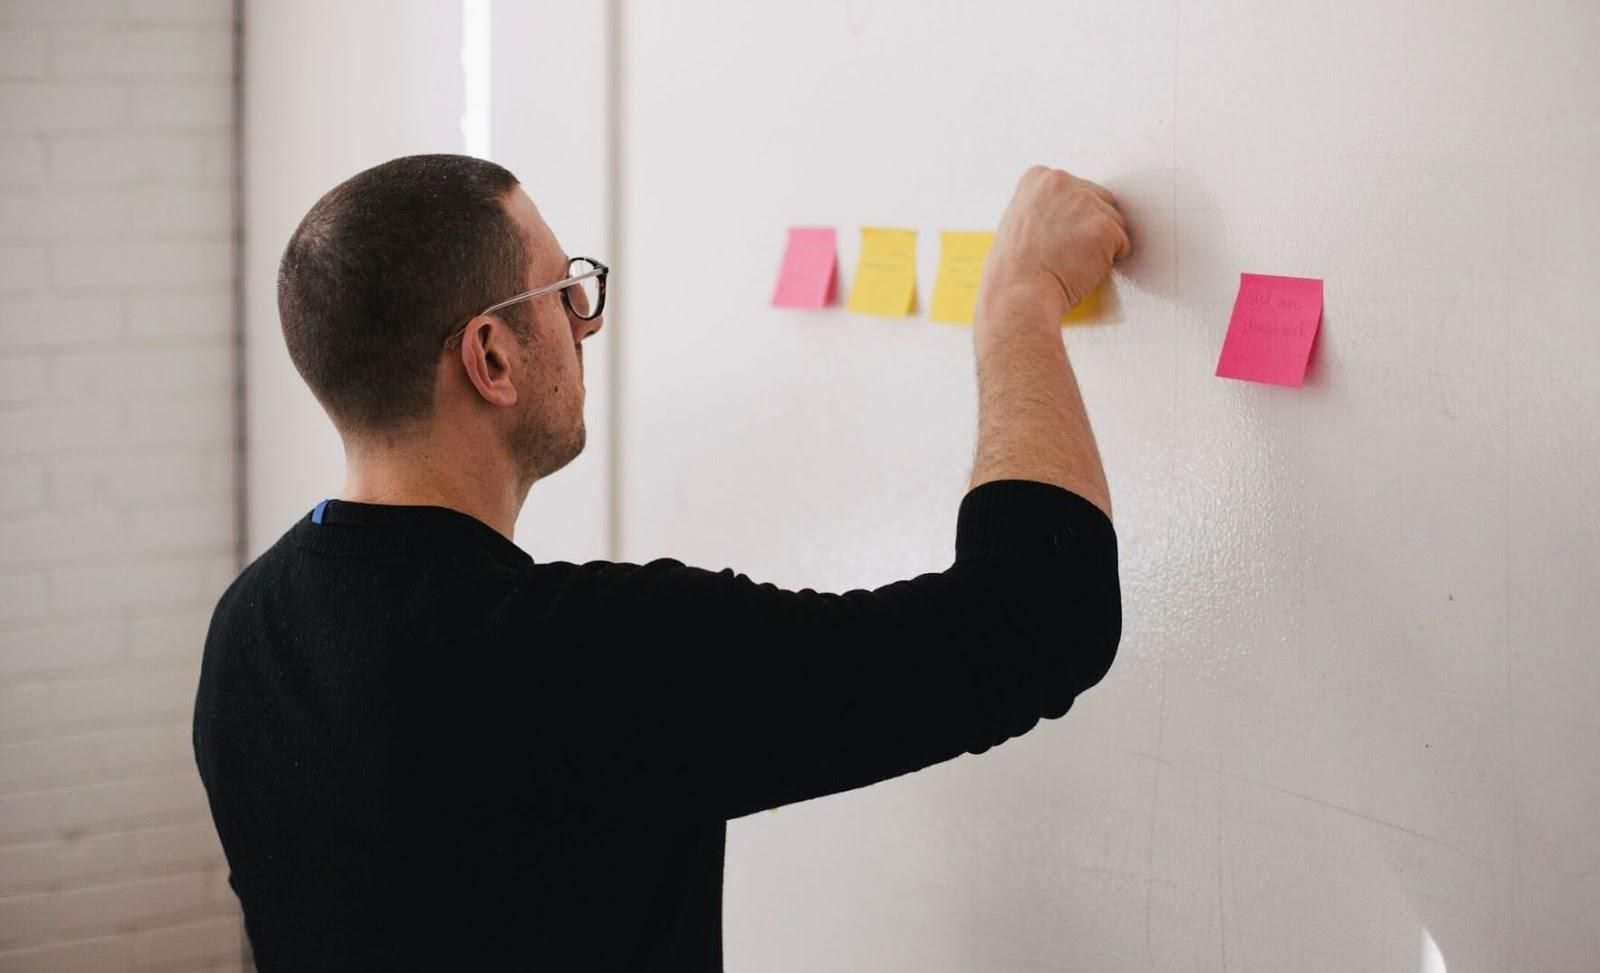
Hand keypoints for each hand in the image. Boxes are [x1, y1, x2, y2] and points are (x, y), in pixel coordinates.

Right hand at [980, 166, 1130, 323]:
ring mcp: (1084, 203)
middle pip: (1100, 200)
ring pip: (1114, 222)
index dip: (1072, 216)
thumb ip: (1045, 208)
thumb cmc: (1013, 272)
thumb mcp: (1018, 222)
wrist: (1018, 297)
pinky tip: (1082, 269)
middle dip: (1091, 226)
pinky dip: (1110, 262)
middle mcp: (1061, 182)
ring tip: (1071, 262)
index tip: (1056, 235)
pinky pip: (1123, 245)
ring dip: (1102, 244)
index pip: (1077, 188)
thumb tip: (1067, 211)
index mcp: (1038, 177)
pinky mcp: (1104, 227)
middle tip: (1068, 253)